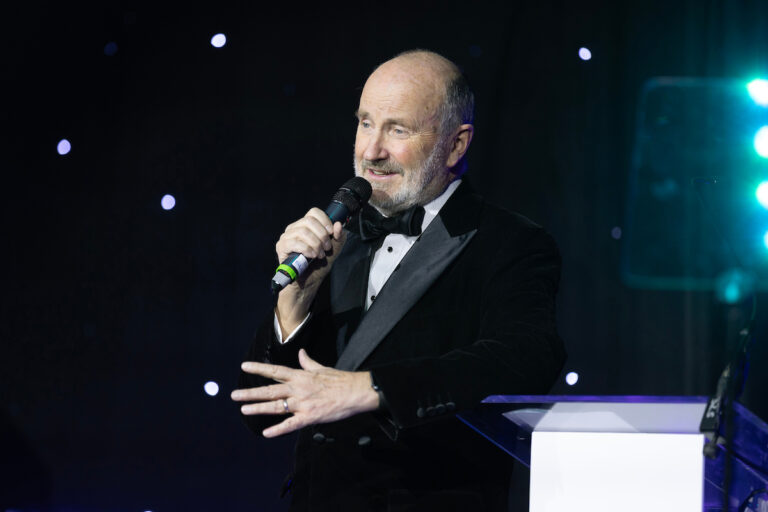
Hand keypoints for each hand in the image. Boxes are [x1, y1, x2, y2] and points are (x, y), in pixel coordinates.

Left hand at [231, 349, 379, 437]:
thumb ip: (307, 362)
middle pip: (270, 390)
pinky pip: (291, 424)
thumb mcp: (321, 367)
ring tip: (244, 410)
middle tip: (234, 395)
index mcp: (300, 375)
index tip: (244, 366)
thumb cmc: (339, 379)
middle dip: (251, 393)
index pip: (275, 370)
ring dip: (259, 408)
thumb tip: (301, 353)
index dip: (259, 368)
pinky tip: (266, 433)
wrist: (355, 392)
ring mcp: (302, 403)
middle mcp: (298, 388)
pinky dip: (278, 429)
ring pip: (276, 406)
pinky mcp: (310, 417)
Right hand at [275, 208, 346, 334]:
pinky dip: (306, 249)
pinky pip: (294, 242)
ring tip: (319, 255)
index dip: (325, 221)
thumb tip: (338, 224)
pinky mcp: (281, 247)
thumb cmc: (319, 265)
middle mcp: (294, 228)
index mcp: (306, 225)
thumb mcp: (334, 250)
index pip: (314, 212)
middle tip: (326, 248)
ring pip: (302, 231)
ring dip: (315, 244)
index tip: (331, 233)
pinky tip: (312, 256)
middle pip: (309, 220)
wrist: (308, 282)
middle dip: (322, 235)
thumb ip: (339, 237)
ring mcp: (286, 237)